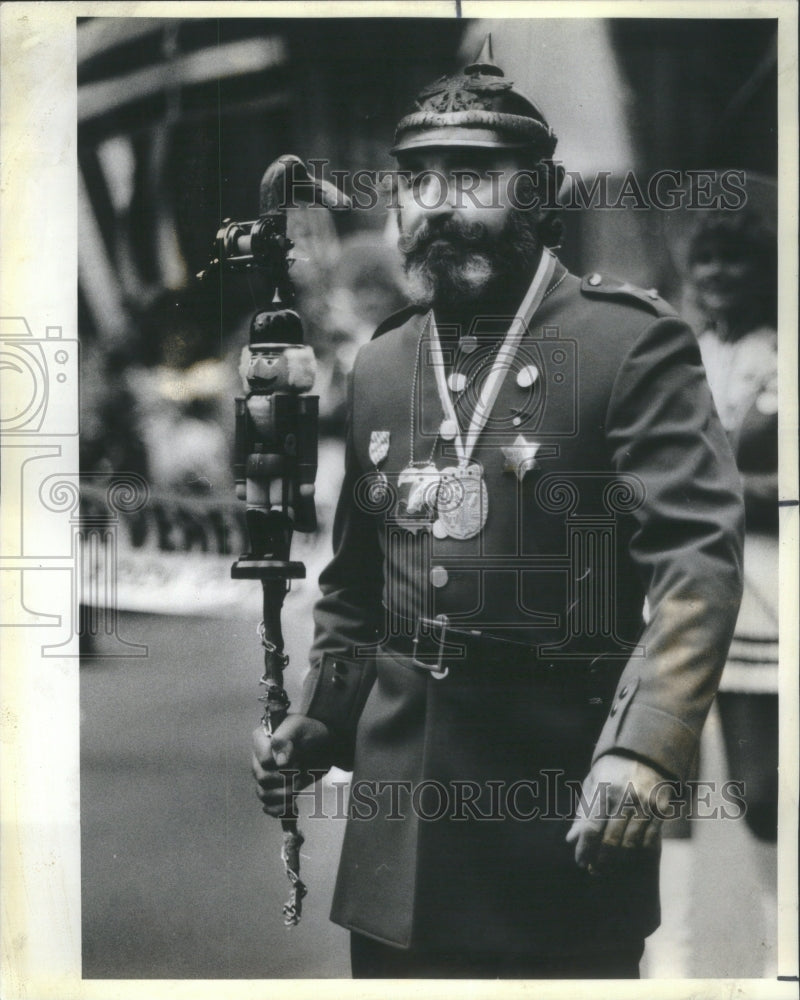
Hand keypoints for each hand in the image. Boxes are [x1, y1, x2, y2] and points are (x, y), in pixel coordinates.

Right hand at [251, 714, 333, 817]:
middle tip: (301, 775)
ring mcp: (266, 775)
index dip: (280, 765)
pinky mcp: (275, 789)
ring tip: (298, 789)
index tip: (297, 761)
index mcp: (261, 740)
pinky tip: (292, 807)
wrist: (325, 746)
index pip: (263, 760)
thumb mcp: (299, 726)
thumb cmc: (311, 732)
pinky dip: (279, 810)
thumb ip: (285, 738)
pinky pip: (268, 806)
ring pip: (263, 793)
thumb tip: (279, 762)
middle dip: (284, 781)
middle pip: (263, 778)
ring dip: (283, 796)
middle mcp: (259, 758)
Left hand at [566, 753, 674, 873]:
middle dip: (600, 860)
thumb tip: (571, 839)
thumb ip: (583, 811)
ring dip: (618, 860)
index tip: (580, 861)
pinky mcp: (661, 809)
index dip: (585, 849)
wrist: (643, 751)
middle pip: (611, 841)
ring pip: (631, 844)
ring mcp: (645, 804)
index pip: (591, 828)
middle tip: (593, 870)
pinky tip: (628, 855)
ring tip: (608, 867)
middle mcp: (625, 798)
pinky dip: (638, 851)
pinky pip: (649, 839)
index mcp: (604, 790)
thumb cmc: (611, 770)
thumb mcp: (593, 783)